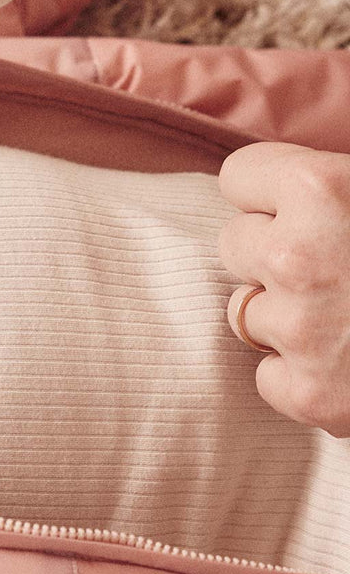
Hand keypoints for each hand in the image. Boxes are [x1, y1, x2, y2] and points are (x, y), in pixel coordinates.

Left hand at [218, 141, 349, 435]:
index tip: (311, 208)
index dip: (276, 194)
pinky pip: (269, 377)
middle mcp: (299, 255)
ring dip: (289, 315)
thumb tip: (305, 186)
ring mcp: (303, 329)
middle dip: (276, 252)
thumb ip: (342, 188)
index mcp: (325, 188)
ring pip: (246, 311)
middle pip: (234, 243)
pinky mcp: (313, 395)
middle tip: (341, 267)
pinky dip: (303, 376)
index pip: (237, 178)